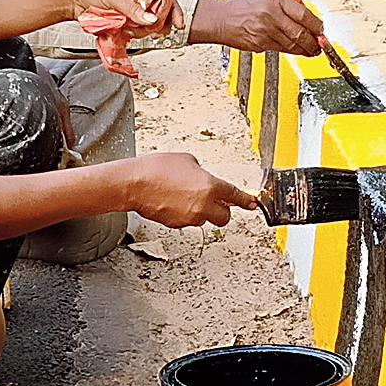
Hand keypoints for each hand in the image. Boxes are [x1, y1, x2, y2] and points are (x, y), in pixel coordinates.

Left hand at [65, 0, 183, 34]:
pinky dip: (134, 33)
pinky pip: (135, 29)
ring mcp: (130, 9)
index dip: (173, 10)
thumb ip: (134, 9)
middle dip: (158, 23)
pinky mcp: (123, 20)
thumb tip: (152, 21)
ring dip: (144, 30)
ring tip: (133, 30)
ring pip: (147, 24)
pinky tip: (128, 33)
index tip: (178, 24)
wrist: (71, 0)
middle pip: (159, 13)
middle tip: (154, 32)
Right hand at [125, 153, 257, 227]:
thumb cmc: (156, 169)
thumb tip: (204, 179)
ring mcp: (190, 217)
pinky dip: (185, 213)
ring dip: (201, 211)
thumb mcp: (186, 160)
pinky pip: (188, 221)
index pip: (235, 196)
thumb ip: (201, 172)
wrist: (134, 184)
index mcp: (209, 186)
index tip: (252, 204)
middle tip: (216, 203)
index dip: (246, 201)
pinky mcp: (177, 224)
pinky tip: (173, 201)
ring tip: (184, 197)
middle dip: (222, 210)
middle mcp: (203, 205)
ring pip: (204, 219)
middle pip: (224, 217)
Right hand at [191, 0, 324, 55]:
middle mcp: (270, 16)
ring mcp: (264, 32)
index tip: (321, 30)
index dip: (316, 25)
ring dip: (304, 49)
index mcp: (275, 0)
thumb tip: (310, 21)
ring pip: (291, 45)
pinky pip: (280, 49)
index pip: (303, 14)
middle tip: (320, 45)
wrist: (221, 19)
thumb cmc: (245, 6)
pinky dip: (289, 50)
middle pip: (300, 33)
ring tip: (311, 50)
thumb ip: (289, 6)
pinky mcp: (259, 45)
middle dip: (314, 42)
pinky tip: (294, 49)